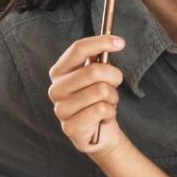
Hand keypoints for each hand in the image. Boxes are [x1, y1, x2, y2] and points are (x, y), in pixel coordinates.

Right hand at [48, 35, 125, 156]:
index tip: (121, 43)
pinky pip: (102, 109)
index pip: (78, 49)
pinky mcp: (71, 127)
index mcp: (59, 72)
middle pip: (94, 70)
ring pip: (101, 90)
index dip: (101, 42)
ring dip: (112, 97)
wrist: (99, 134)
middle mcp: (55, 89)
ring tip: (106, 103)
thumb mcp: (96, 77)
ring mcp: (61, 109)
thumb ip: (98, 60)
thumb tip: (112, 42)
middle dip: (114, 77)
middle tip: (114, 85)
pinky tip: (103, 118)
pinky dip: (110, 112)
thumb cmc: (98, 100)